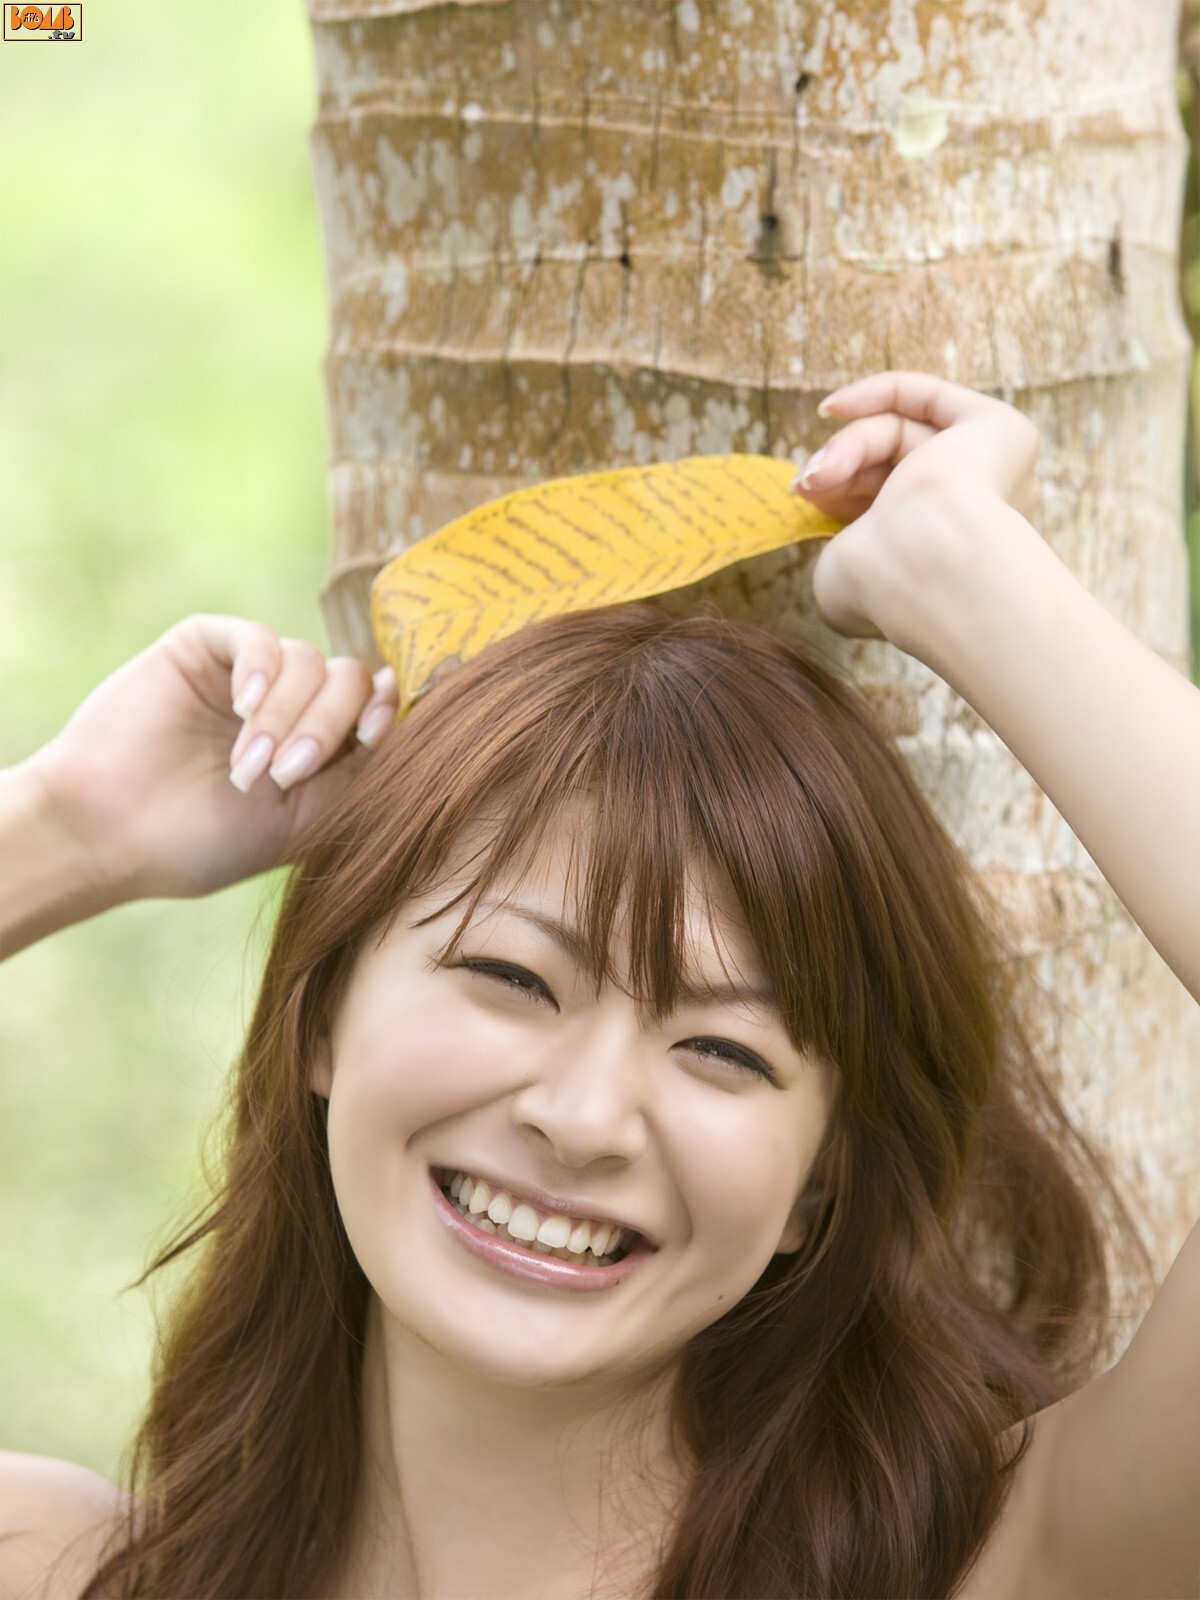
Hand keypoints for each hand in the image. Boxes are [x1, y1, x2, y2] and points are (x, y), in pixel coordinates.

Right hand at [22, 615, 397, 903]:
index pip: (377, 708)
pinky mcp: (204, 648)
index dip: (387, 713)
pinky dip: (260, 669)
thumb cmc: (206, 842)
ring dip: (285, 717)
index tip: (375, 737)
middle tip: (287, 776)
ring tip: (248, 769)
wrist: (112, 838)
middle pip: (348, 680)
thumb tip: (406, 719)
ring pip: (308, 660)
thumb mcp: (304, 821)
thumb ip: (359, 772)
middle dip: (328, 727)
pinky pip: (256, 637)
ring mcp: (250, 674)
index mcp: (321, 745)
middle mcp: (292, 704)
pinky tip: (243, 707)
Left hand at [792, 371, 1041, 644]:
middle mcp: (977, 511)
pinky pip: (926, 395)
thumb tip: (846, 552)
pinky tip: (833, 409)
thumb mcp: (845, 581)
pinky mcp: (997, 430)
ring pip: (900, 433)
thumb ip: (847, 561)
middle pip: (893, 465)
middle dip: (840, 468)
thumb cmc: (885, 590)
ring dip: (848, 447)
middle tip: (805, 484)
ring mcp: (991, 470)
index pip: (892, 506)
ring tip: (820, 475)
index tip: (803, 491)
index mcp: (947, 551)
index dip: (841, 495)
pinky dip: (877, 393)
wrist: (927, 568)